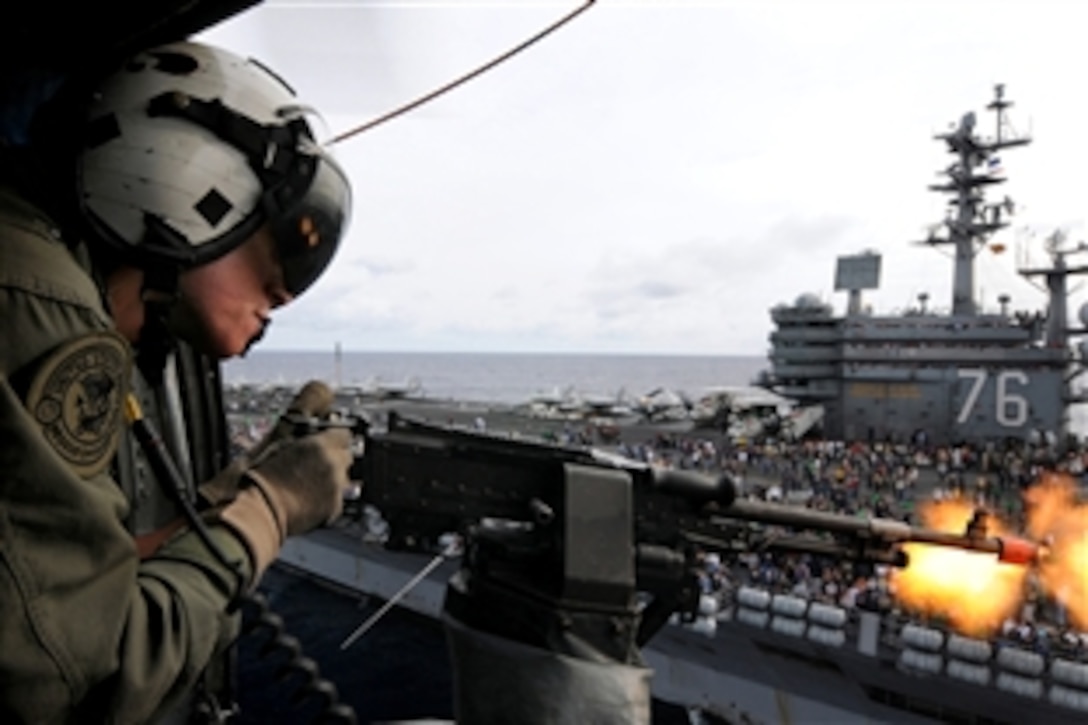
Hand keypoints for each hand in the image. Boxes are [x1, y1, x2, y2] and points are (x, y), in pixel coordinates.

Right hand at [200, 380, 335, 504]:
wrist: (251, 517)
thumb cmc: (254, 478)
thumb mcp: (276, 433)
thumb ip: (304, 409)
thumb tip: (323, 389)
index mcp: (322, 446)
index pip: (343, 430)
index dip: (327, 432)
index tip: (314, 437)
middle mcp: (335, 468)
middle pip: (344, 452)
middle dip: (328, 453)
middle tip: (301, 459)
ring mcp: (335, 491)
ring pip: (340, 474)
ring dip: (326, 474)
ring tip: (298, 479)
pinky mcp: (332, 511)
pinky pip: (335, 496)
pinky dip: (323, 494)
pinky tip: (301, 495)